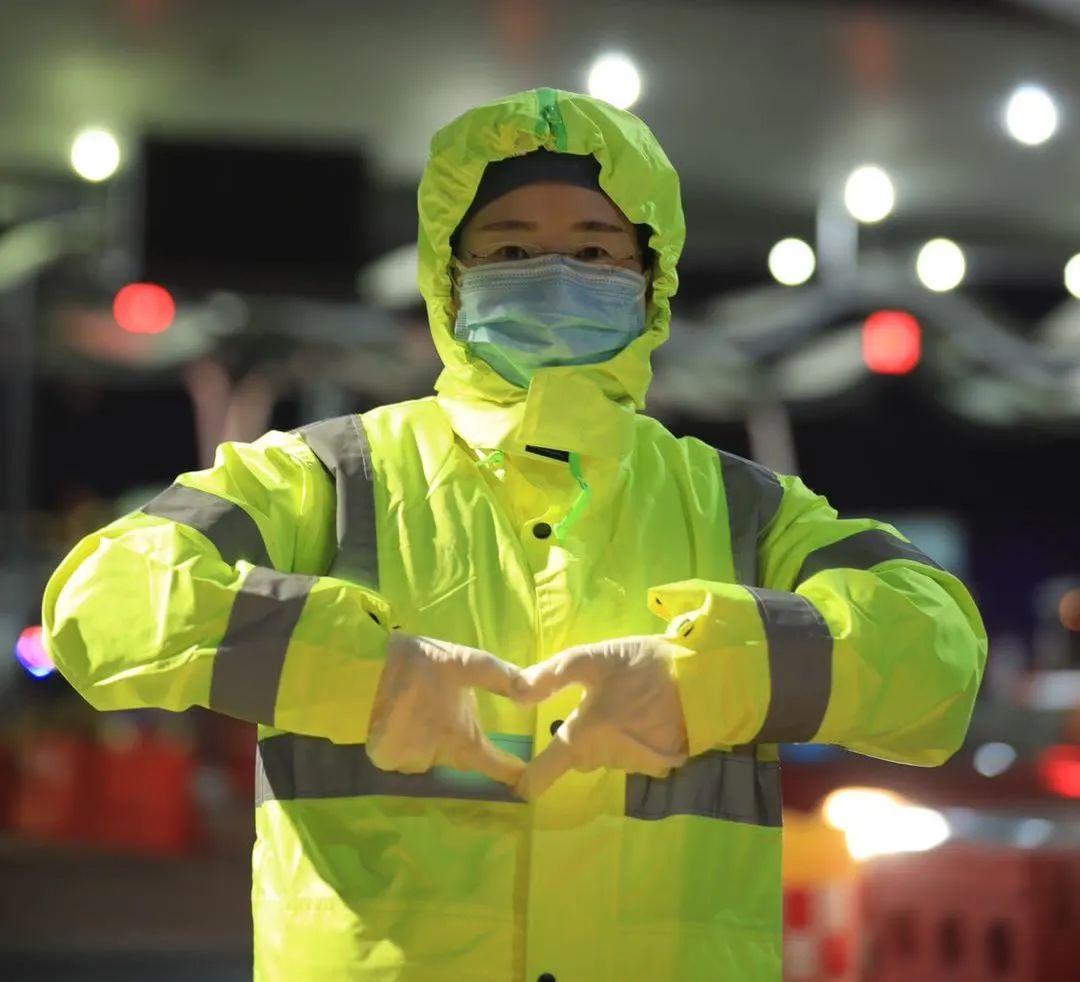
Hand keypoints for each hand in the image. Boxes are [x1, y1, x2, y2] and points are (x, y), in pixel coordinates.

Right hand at [366, 632, 528, 786]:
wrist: (361, 668)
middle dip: (459, 736)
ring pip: (432, 755)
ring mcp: (408, 764)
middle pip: (460, 757)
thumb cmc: (417, 665)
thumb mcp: (464, 662)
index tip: (525, 779)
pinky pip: (407, 754)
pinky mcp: (384, 761)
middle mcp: (437, 761)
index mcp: (461, 740)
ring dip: (432, 738)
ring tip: (420, 706)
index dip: (512, 772)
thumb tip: (533, 692)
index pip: (496, 766)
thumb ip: (500, 677)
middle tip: (442, 705)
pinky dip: (410, 740)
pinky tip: (402, 717)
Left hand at [514, 635, 689, 800]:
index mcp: (584, 736)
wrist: (704, 679)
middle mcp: (606, 758)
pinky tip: (644, 718)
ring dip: (606, 738)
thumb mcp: (593, 658)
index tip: (519, 784)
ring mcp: (635, 765)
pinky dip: (632, 742)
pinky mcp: (660, 765)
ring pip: (605, 756)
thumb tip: (515, 694)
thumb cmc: (643, 666)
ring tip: (623, 705)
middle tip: (593, 705)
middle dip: (576, 738)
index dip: (528, 780)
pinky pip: (632, 757)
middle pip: (576, 757)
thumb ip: (551, 675)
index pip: (543, 774)